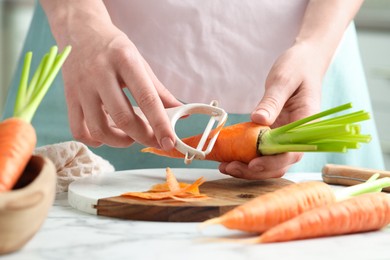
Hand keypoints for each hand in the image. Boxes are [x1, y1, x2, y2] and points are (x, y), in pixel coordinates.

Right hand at [55, 9, 180, 148]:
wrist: (80, 31)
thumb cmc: (114, 49)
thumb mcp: (140, 62)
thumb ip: (159, 90)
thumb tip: (182, 112)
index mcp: (124, 60)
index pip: (147, 98)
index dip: (161, 124)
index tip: (169, 142)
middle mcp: (100, 73)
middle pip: (123, 118)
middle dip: (143, 137)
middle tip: (153, 140)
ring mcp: (81, 87)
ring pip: (98, 128)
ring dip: (119, 142)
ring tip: (130, 137)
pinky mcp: (69, 97)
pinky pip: (78, 129)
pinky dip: (95, 140)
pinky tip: (107, 135)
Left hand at [220, 41, 326, 178]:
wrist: (304, 62)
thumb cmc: (298, 67)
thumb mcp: (284, 79)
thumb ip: (272, 100)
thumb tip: (258, 119)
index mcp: (306, 123)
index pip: (292, 152)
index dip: (272, 162)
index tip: (253, 163)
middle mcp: (297, 136)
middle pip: (278, 163)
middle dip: (254, 170)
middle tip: (228, 167)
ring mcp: (286, 136)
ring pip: (269, 161)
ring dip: (248, 167)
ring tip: (225, 165)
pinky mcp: (275, 134)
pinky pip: (262, 150)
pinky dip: (246, 156)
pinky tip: (229, 155)